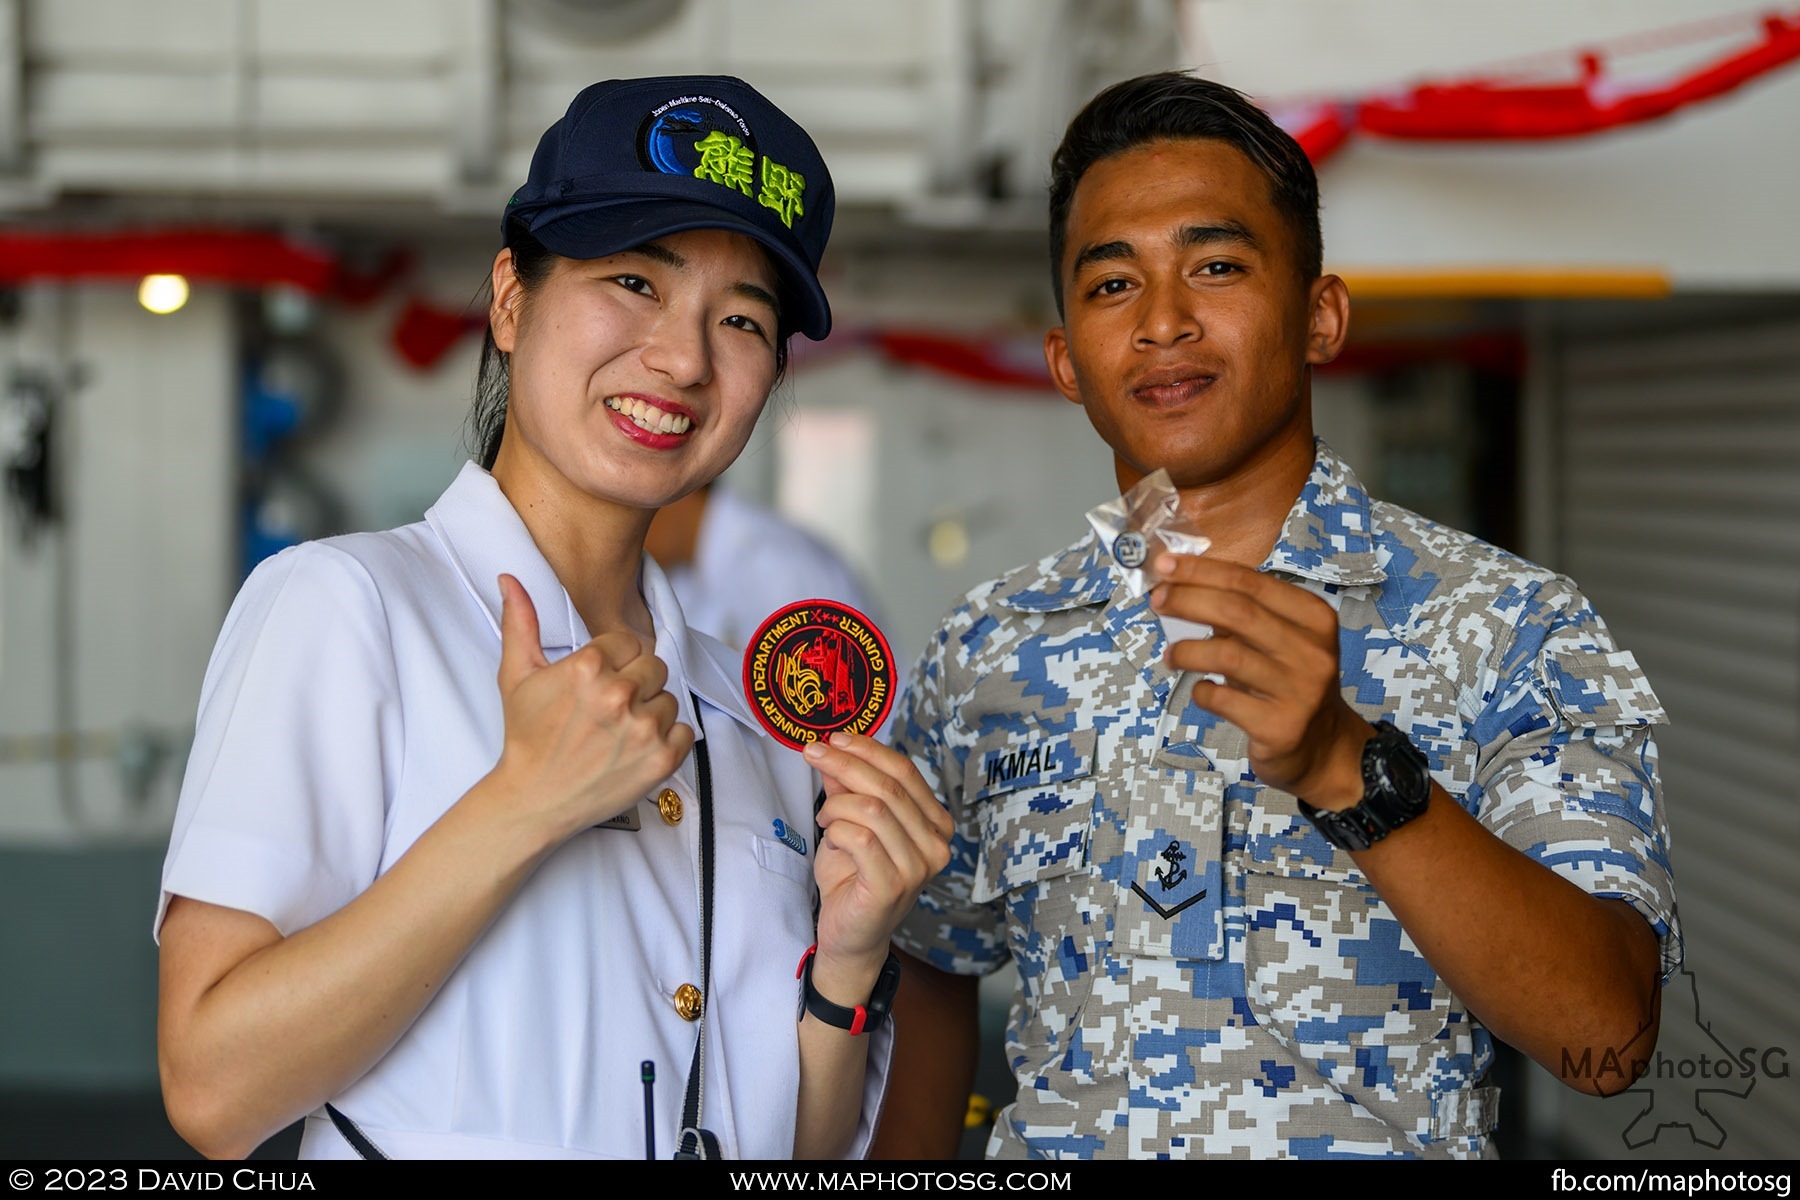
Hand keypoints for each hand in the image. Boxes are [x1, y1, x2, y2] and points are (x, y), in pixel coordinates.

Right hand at [491, 574, 693, 835]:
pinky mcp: (661, 758)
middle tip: (609, 708)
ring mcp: (643, 728)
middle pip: (654, 666)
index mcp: (588, 667)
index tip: (598, 683)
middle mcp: (619, 694)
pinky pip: (685, 731)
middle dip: (636, 683)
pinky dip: (668, 739)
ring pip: (670, 699)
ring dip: (651, 712)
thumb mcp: (517, 676)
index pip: (629, 642)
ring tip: (619, 730)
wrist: (533, 799)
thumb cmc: (525, 737)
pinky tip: (636, 748)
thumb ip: (520, 623)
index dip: (615, 662)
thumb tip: (509, 579)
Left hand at [802, 733, 952, 993]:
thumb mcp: (848, 822)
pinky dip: (837, 831)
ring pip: (874, 809)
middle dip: (846, 764)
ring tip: (824, 817)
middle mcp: (936, 844)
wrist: (850, 936)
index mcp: (935, 823)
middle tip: (813, 753)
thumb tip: (833, 750)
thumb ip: (847, 788)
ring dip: (838, 805)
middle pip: (890, 786)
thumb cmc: (853, 879)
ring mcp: (918, 867)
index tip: (835, 738)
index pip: (906, 771)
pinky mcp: (893, 886)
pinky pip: (861, 838)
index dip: (869, 749)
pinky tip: (832, 839)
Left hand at [1149, 553, 1371, 808]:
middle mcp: (1312, 650)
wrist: (1323, 747)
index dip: (1202, 570)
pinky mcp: (1280, 727)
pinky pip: (1224, 699)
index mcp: (1313, 617)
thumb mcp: (1281, 641)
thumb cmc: (1290, 684)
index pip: (1250, 581)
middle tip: (1157, 601)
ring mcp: (1299, 690)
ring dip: (1187, 650)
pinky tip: (1201, 690)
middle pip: (1237, 611)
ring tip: (1170, 655)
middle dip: (1188, 599)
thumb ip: (1242, 614)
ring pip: (1228, 655)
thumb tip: (1180, 584)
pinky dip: (1202, 691)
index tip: (1164, 565)